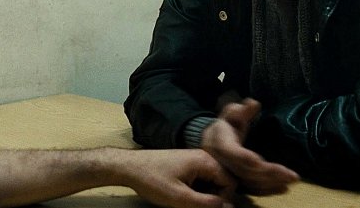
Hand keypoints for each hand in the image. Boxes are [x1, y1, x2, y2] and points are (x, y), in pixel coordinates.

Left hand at [121, 149, 236, 207]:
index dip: (224, 199)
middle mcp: (202, 157)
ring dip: (203, 194)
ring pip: (210, 181)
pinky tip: (182, 195)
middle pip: (221, 181)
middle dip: (214, 197)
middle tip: (196, 205)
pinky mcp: (185, 165)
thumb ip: (207, 204)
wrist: (129, 167)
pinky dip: (195, 189)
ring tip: (187, 201)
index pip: (230, 182)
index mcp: (205, 161)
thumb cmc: (152, 179)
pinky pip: (199, 179)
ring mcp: (193, 160)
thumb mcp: (180, 197)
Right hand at [202, 99, 298, 194]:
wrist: (213, 142)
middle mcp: (223, 163)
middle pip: (247, 172)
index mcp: (220, 145)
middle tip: (293, 176)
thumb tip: (253, 103)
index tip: (262, 162)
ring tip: (291, 180)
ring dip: (272, 184)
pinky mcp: (237, 183)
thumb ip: (241, 110)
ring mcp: (229, 175)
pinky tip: (284, 188)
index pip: (235, 154)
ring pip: (250, 184)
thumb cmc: (226, 125)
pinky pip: (252, 190)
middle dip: (270, 174)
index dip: (248, 159)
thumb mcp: (232, 113)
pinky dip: (268, 191)